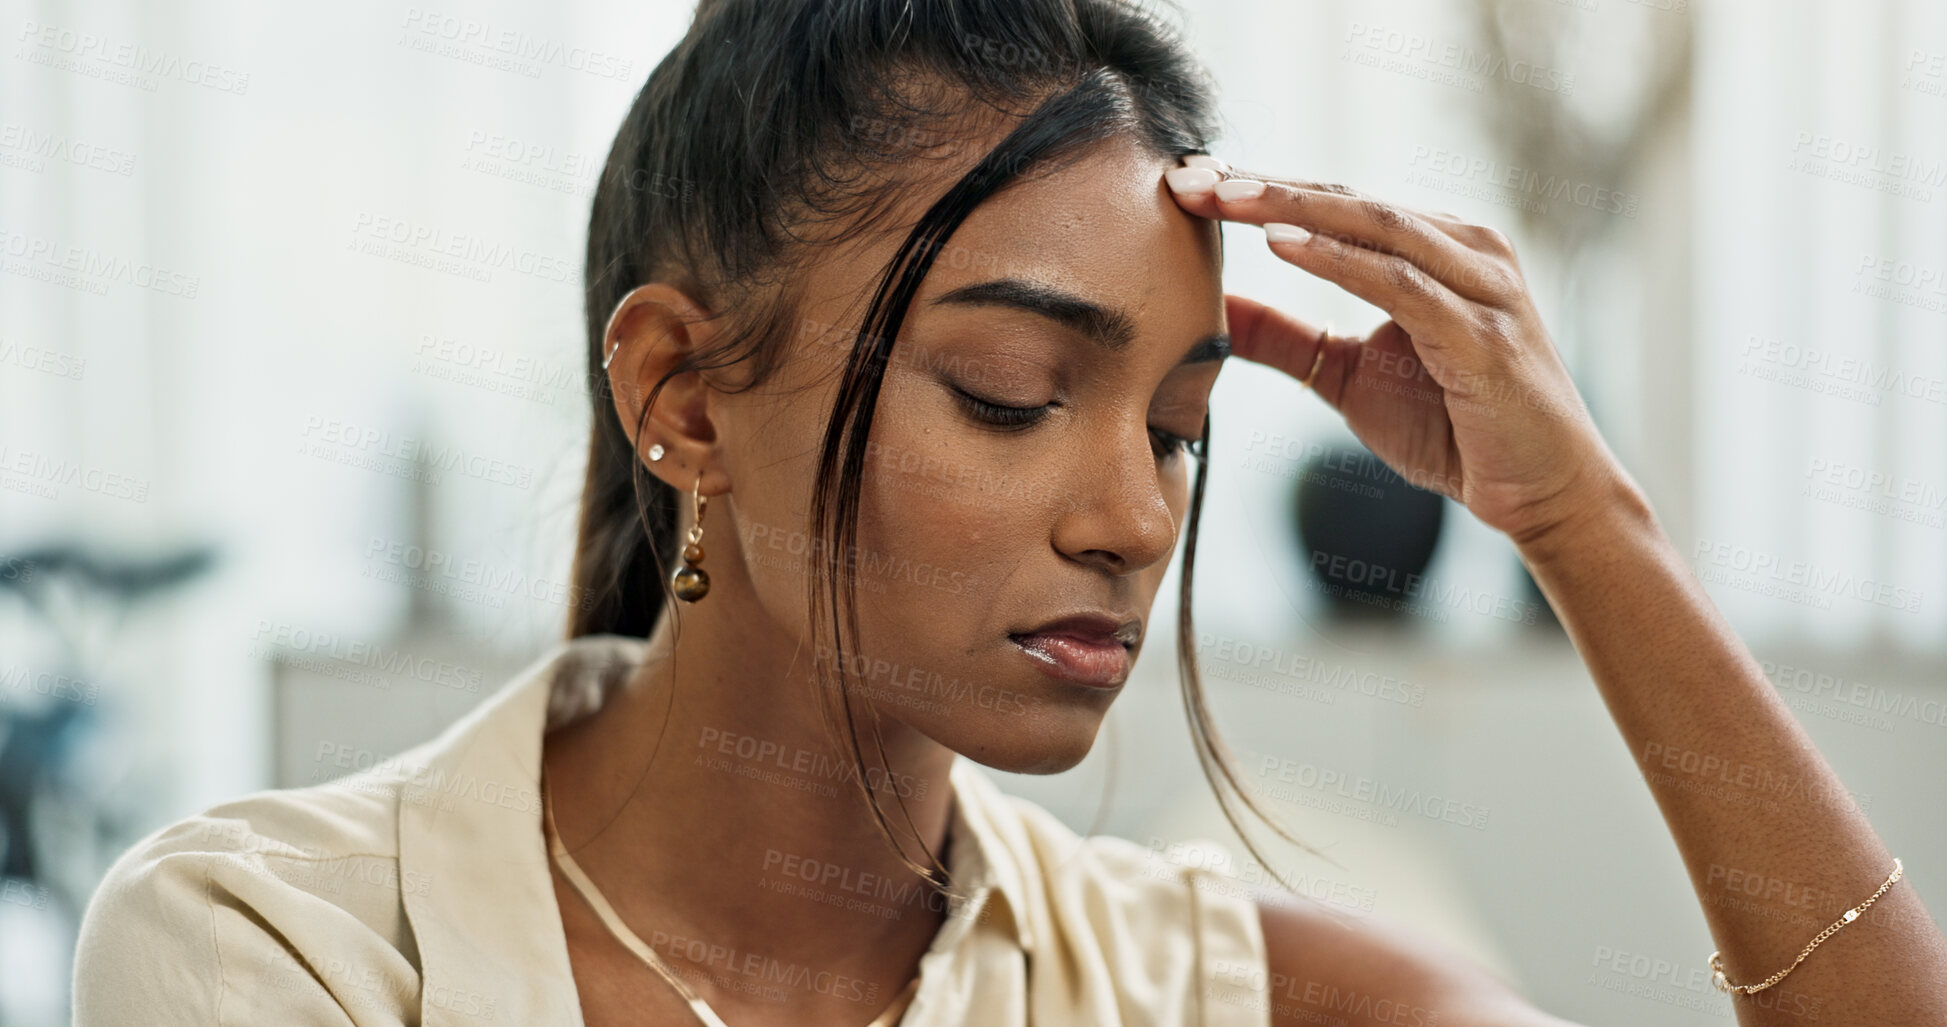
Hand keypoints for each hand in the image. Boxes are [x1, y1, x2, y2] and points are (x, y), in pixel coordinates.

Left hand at [1164, 158, 1641, 548]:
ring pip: (1374, 226)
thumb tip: (1211, 307)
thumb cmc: (1455, 429)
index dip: (1259, 190)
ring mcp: (1481, 286)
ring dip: (1292, 208)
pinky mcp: (1483, 334)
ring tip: (1224, 197)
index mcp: (1434, 248)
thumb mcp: (1346, 374)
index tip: (1185, 184)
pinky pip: (1401, 283)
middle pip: (1348, 200)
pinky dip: (1339, 260)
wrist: (1541, 493)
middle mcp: (1464, 249)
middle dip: (1263, 186)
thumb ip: (1282, 337)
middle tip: (1189, 178)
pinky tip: (1282, 245)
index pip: (1333, 203)